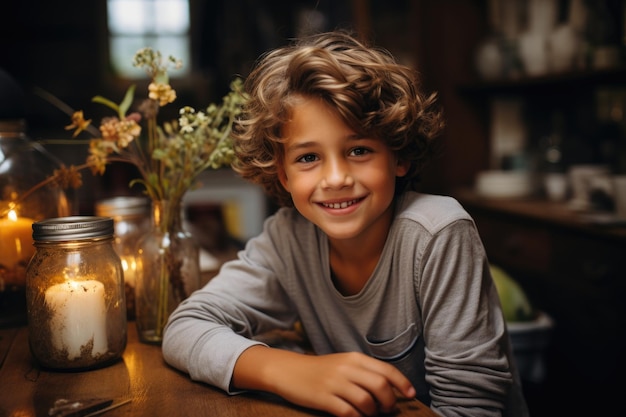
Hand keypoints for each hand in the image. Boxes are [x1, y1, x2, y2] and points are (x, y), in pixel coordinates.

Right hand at [233, 346, 415, 416]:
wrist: (288, 371)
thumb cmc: (320, 370)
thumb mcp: (343, 364)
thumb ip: (364, 372)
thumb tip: (390, 389)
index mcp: (354, 358)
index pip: (386, 370)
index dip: (402, 384)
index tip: (411, 395)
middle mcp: (346, 368)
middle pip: (380, 386)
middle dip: (389, 402)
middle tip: (387, 410)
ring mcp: (334, 383)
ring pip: (366, 401)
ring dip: (372, 413)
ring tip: (368, 414)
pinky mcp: (323, 398)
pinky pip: (348, 413)